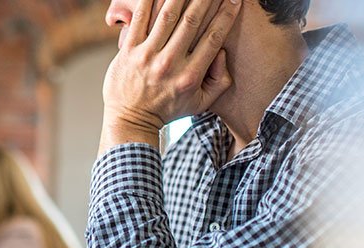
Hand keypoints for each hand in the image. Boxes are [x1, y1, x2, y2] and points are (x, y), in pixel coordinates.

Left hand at [100, 0, 239, 150]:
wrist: (130, 120)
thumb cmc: (169, 110)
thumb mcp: (201, 104)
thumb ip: (219, 81)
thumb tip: (223, 53)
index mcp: (190, 75)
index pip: (213, 37)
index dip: (226, 15)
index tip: (235, 0)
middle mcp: (170, 63)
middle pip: (192, 21)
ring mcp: (147, 55)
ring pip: (167, 15)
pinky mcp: (128, 50)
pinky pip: (140, 19)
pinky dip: (149, 0)